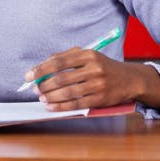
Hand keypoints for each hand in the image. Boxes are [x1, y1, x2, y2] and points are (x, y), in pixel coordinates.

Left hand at [25, 47, 159, 110]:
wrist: (130, 79)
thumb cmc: (103, 66)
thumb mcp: (88, 56)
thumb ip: (67, 57)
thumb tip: (44, 65)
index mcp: (87, 54)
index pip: (58, 61)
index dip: (41, 69)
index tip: (29, 75)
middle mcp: (93, 68)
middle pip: (61, 77)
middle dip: (44, 84)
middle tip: (35, 89)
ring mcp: (97, 84)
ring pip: (67, 92)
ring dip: (50, 96)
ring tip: (42, 97)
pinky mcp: (100, 99)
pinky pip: (76, 104)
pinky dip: (60, 106)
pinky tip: (51, 106)